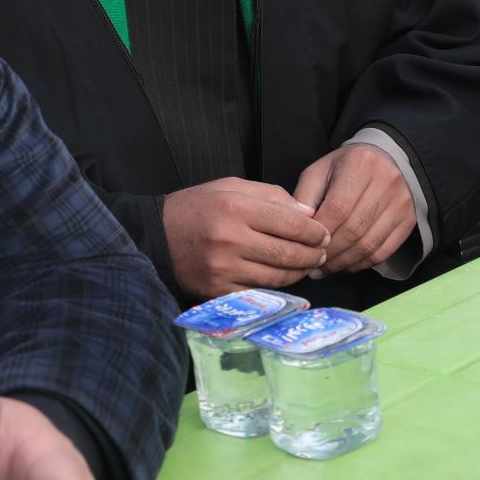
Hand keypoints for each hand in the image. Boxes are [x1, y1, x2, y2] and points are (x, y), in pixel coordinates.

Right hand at [162, 178, 328, 297]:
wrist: (156, 234)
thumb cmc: (198, 207)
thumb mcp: (232, 187)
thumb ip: (273, 196)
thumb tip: (309, 214)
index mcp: (235, 208)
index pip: (291, 223)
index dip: (314, 231)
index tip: (324, 234)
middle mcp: (229, 239)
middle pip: (287, 253)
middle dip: (313, 255)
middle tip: (322, 253)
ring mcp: (222, 268)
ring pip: (277, 276)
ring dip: (299, 273)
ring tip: (307, 265)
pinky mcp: (216, 290)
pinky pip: (258, 292)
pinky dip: (276, 287)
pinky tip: (284, 278)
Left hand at [293, 144, 416, 275]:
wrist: (388, 160)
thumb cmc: (347, 168)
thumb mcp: (321, 171)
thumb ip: (305, 196)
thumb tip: (300, 227)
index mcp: (361, 164)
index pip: (338, 207)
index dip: (320, 231)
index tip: (305, 245)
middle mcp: (386, 182)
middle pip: (354, 228)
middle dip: (330, 251)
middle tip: (312, 263)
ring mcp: (401, 203)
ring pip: (369, 244)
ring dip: (343, 262)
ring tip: (324, 269)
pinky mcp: (408, 220)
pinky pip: (383, 251)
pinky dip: (361, 264)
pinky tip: (345, 265)